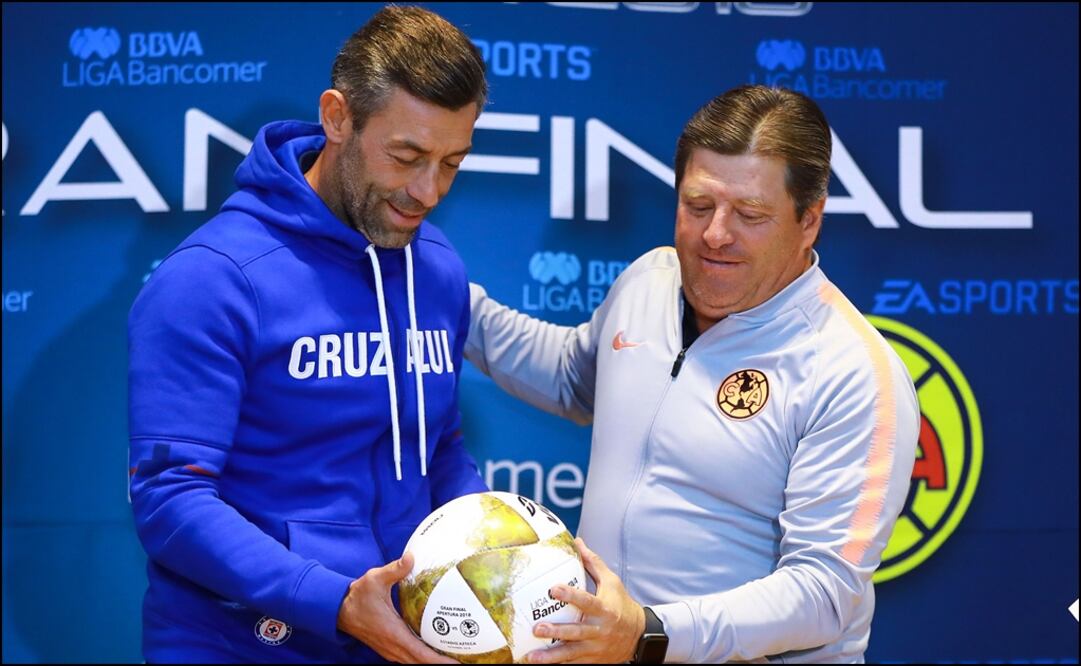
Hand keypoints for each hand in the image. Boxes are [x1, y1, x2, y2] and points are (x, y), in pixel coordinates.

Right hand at [337, 552, 456, 663]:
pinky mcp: (389, 648)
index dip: (439, 661)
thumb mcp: (375, 578)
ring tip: (454, 657)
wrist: (339, 610)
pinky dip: (423, 658)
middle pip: (422, 662)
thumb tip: (411, 557)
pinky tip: (435, 651)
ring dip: (432, 662)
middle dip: (442, 663)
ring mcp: (390, 650)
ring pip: (415, 662)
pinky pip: (409, 658)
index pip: (420, 654)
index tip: (457, 663)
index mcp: (393, 633)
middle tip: (464, 660)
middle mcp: (393, 647)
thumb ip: (395, 570)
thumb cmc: (358, 596)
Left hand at [525, 538, 644, 663]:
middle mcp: (599, 630)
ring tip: (531, 657)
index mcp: (603, 609)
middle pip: (576, 632)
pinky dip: (558, 665)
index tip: (553, 590)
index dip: (570, 595)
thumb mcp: (612, 582)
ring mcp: (595, 648)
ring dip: (551, 656)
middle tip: (537, 628)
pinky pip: (573, 664)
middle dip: (556, 631)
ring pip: (571, 653)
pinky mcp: (593, 660)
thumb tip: (578, 542)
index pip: (585, 601)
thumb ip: (593, 563)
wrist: (640, 636)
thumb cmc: (622, 605)